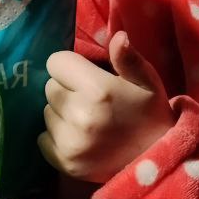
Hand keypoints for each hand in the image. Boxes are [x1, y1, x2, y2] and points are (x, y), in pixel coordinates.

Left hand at [38, 30, 174, 182]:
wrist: (155, 161)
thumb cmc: (149, 114)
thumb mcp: (147, 82)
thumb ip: (128, 59)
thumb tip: (118, 37)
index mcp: (98, 89)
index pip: (56, 62)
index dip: (70, 66)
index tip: (85, 77)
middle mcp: (80, 115)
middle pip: (50, 87)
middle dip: (66, 89)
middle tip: (89, 100)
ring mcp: (70, 141)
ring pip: (46, 112)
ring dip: (61, 113)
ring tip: (86, 120)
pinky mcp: (64, 162)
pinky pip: (42, 138)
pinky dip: (56, 136)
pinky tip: (79, 137)